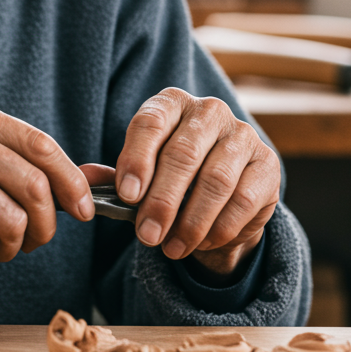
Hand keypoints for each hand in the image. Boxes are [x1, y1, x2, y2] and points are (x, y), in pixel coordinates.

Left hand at [113, 89, 279, 276]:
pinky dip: (219, 227)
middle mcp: (208, 111)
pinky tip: (201, 243)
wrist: (224, 192)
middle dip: (162, 201)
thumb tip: (83, 177)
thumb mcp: (141, 173)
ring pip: (215, 180)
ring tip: (170, 248)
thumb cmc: (172, 176)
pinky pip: (243, 199)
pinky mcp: (267, 163)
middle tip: (146, 236)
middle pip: (182, 155)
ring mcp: (242, 134)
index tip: (128, 196)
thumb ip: (115, 175)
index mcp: (170, 103)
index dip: (137, 160)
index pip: (150, 124)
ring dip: (190, 221)